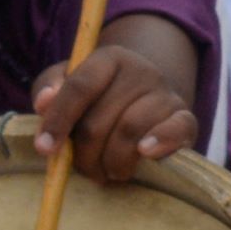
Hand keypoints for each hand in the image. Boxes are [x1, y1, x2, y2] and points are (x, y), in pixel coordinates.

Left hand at [34, 13, 204, 181]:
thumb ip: (47, 91)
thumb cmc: (98, 98)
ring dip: (112, 161)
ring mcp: (165, 94)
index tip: (44, 148)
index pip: (80, 87)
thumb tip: (45, 101)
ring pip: (130, 131)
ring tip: (108, 171)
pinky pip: (176, 130)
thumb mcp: (66, 86)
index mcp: (109, 58)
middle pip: (99, 120)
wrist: (147, 100)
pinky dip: (159, 143)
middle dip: (84, 154)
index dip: (59, 120)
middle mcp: (142, 70)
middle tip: (83, 169)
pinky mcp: (186, 117)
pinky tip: (144, 153)